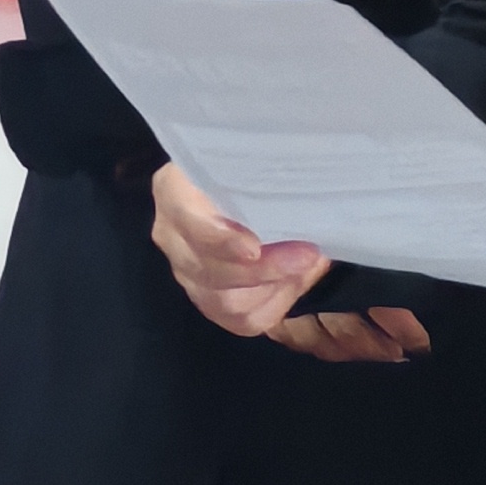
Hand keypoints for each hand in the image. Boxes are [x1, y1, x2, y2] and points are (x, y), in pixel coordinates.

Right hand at [145, 166, 424, 361]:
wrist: (246, 191)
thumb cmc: (255, 171)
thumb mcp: (258, 164)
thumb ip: (271, 178)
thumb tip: (314, 199)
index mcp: (174, 191)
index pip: (184, 218)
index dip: (219, 238)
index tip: (255, 246)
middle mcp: (171, 235)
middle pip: (209, 269)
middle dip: (264, 269)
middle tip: (308, 254)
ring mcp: (186, 273)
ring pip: (225, 301)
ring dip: (273, 288)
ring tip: (303, 266)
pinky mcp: (207, 301)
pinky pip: (240, 320)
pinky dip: (272, 304)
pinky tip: (290, 283)